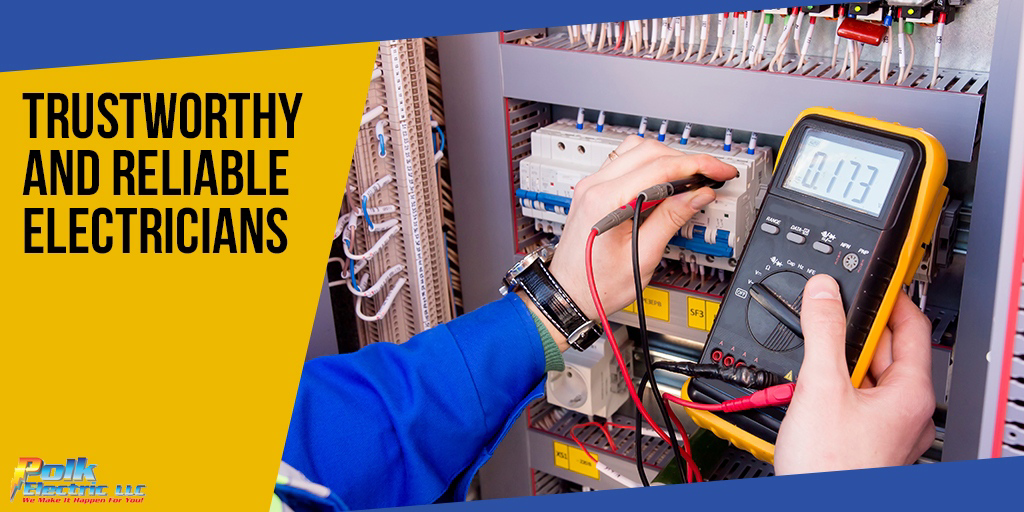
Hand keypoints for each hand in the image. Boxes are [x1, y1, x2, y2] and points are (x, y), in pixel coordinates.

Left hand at [539, 136, 736, 350]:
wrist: (568, 294)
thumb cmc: (597, 284)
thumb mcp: (643, 256)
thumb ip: (671, 220)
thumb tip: (698, 195)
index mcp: (606, 201)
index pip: (660, 167)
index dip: (697, 165)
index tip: (720, 171)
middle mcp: (595, 186)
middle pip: (649, 150)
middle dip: (686, 160)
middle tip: (711, 176)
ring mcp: (591, 185)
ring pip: (636, 150)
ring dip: (667, 159)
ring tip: (690, 179)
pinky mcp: (593, 190)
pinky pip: (624, 162)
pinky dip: (649, 165)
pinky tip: (664, 182)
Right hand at [774, 274, 935, 473]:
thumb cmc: (832, 469)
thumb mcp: (822, 386)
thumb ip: (824, 331)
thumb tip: (824, 291)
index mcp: (913, 392)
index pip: (911, 324)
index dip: (888, 296)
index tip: (867, 278)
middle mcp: (908, 411)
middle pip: (884, 350)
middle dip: (851, 331)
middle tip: (823, 315)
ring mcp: (888, 429)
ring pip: (866, 377)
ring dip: (838, 361)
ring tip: (809, 358)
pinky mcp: (866, 442)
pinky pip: (854, 401)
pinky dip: (832, 387)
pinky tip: (808, 391)